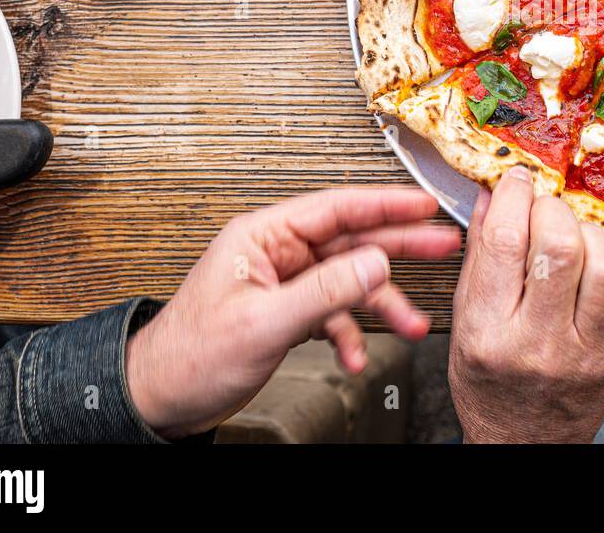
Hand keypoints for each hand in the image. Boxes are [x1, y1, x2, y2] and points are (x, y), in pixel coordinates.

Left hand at [125, 187, 461, 438]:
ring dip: (380, 305)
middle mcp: (277, 254)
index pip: (336, 208)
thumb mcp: (265, 322)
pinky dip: (350, 335)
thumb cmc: (189, 357)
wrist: (160, 400)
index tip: (423, 203)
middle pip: (351, 240)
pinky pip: (333, 314)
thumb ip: (326, 290)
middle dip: (399, 247)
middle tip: (443, 244)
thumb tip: (375, 262)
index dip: (385, 204)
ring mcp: (284, 283)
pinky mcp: (287, 312)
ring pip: (348, 282)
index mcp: (263, 237)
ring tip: (413, 322)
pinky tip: (357, 356)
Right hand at [448, 166, 603, 442]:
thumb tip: (494, 197)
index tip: (517, 180)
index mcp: (488, 333)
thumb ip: (479, 258)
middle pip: (560, 248)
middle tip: (543, 209)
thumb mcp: (465, 323)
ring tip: (570, 238)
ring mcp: (587, 352)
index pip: (503, 244)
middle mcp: (539, 344)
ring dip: (588, 234)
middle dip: (552, 210)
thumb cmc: (489, 384)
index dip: (513, 197)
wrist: (524, 445)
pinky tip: (596, 267)